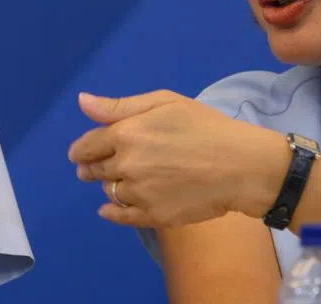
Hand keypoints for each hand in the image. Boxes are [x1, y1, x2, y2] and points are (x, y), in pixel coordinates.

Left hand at [67, 90, 289, 227]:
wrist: (240, 165)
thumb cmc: (205, 126)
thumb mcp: (164, 102)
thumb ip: (119, 105)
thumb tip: (83, 102)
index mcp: (126, 134)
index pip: (88, 145)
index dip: (81, 149)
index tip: (79, 153)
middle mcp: (127, 165)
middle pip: (95, 170)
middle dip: (90, 167)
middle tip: (90, 168)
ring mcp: (140, 194)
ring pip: (110, 192)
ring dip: (107, 186)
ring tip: (116, 181)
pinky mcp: (154, 216)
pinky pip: (122, 217)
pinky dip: (111, 213)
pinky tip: (107, 210)